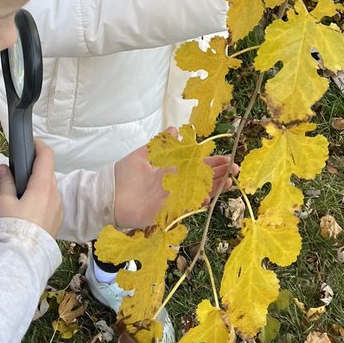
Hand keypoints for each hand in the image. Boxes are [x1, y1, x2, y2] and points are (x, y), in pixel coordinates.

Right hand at [0, 140, 62, 237]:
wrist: (24, 258)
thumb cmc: (12, 227)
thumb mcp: (3, 203)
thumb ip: (5, 182)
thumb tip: (4, 168)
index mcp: (43, 185)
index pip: (46, 155)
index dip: (38, 145)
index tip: (28, 144)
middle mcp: (55, 194)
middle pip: (47, 172)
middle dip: (34, 169)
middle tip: (16, 174)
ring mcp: (59, 208)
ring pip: (49, 189)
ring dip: (38, 186)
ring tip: (20, 195)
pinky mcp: (58, 221)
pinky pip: (51, 203)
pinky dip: (41, 199)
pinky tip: (28, 210)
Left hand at [113, 134, 238, 231]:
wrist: (108, 195)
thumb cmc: (123, 175)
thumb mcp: (143, 155)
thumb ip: (160, 145)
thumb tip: (175, 130)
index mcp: (172, 170)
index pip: (198, 165)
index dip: (213, 163)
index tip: (228, 159)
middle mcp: (176, 184)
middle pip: (203, 180)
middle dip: (220, 175)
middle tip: (235, 170)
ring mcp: (173, 199)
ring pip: (199, 193)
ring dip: (214, 189)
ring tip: (228, 183)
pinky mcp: (168, 212)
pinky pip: (187, 208)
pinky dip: (197, 204)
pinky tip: (208, 197)